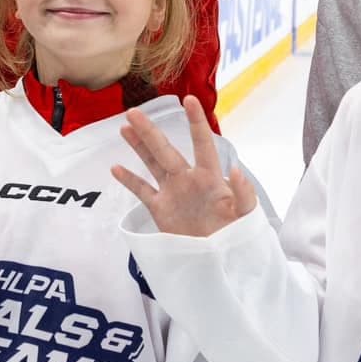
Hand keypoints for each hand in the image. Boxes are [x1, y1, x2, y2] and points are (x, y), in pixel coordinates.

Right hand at [110, 96, 257, 238]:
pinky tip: (115, 168)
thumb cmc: (236, 235)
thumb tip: (235, 170)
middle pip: (166, 150)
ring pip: (152, 164)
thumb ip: (243, 194)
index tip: (189, 100)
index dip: (196, 123)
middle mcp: (188, 179)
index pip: (202, 144)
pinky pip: (142, 191)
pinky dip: (129, 180)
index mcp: (209, 177)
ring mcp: (173, 193)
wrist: (219, 261)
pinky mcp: (161, 209)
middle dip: (151, 132)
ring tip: (124, 127)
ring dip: (139, 146)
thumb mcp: (245, 216)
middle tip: (134, 112)